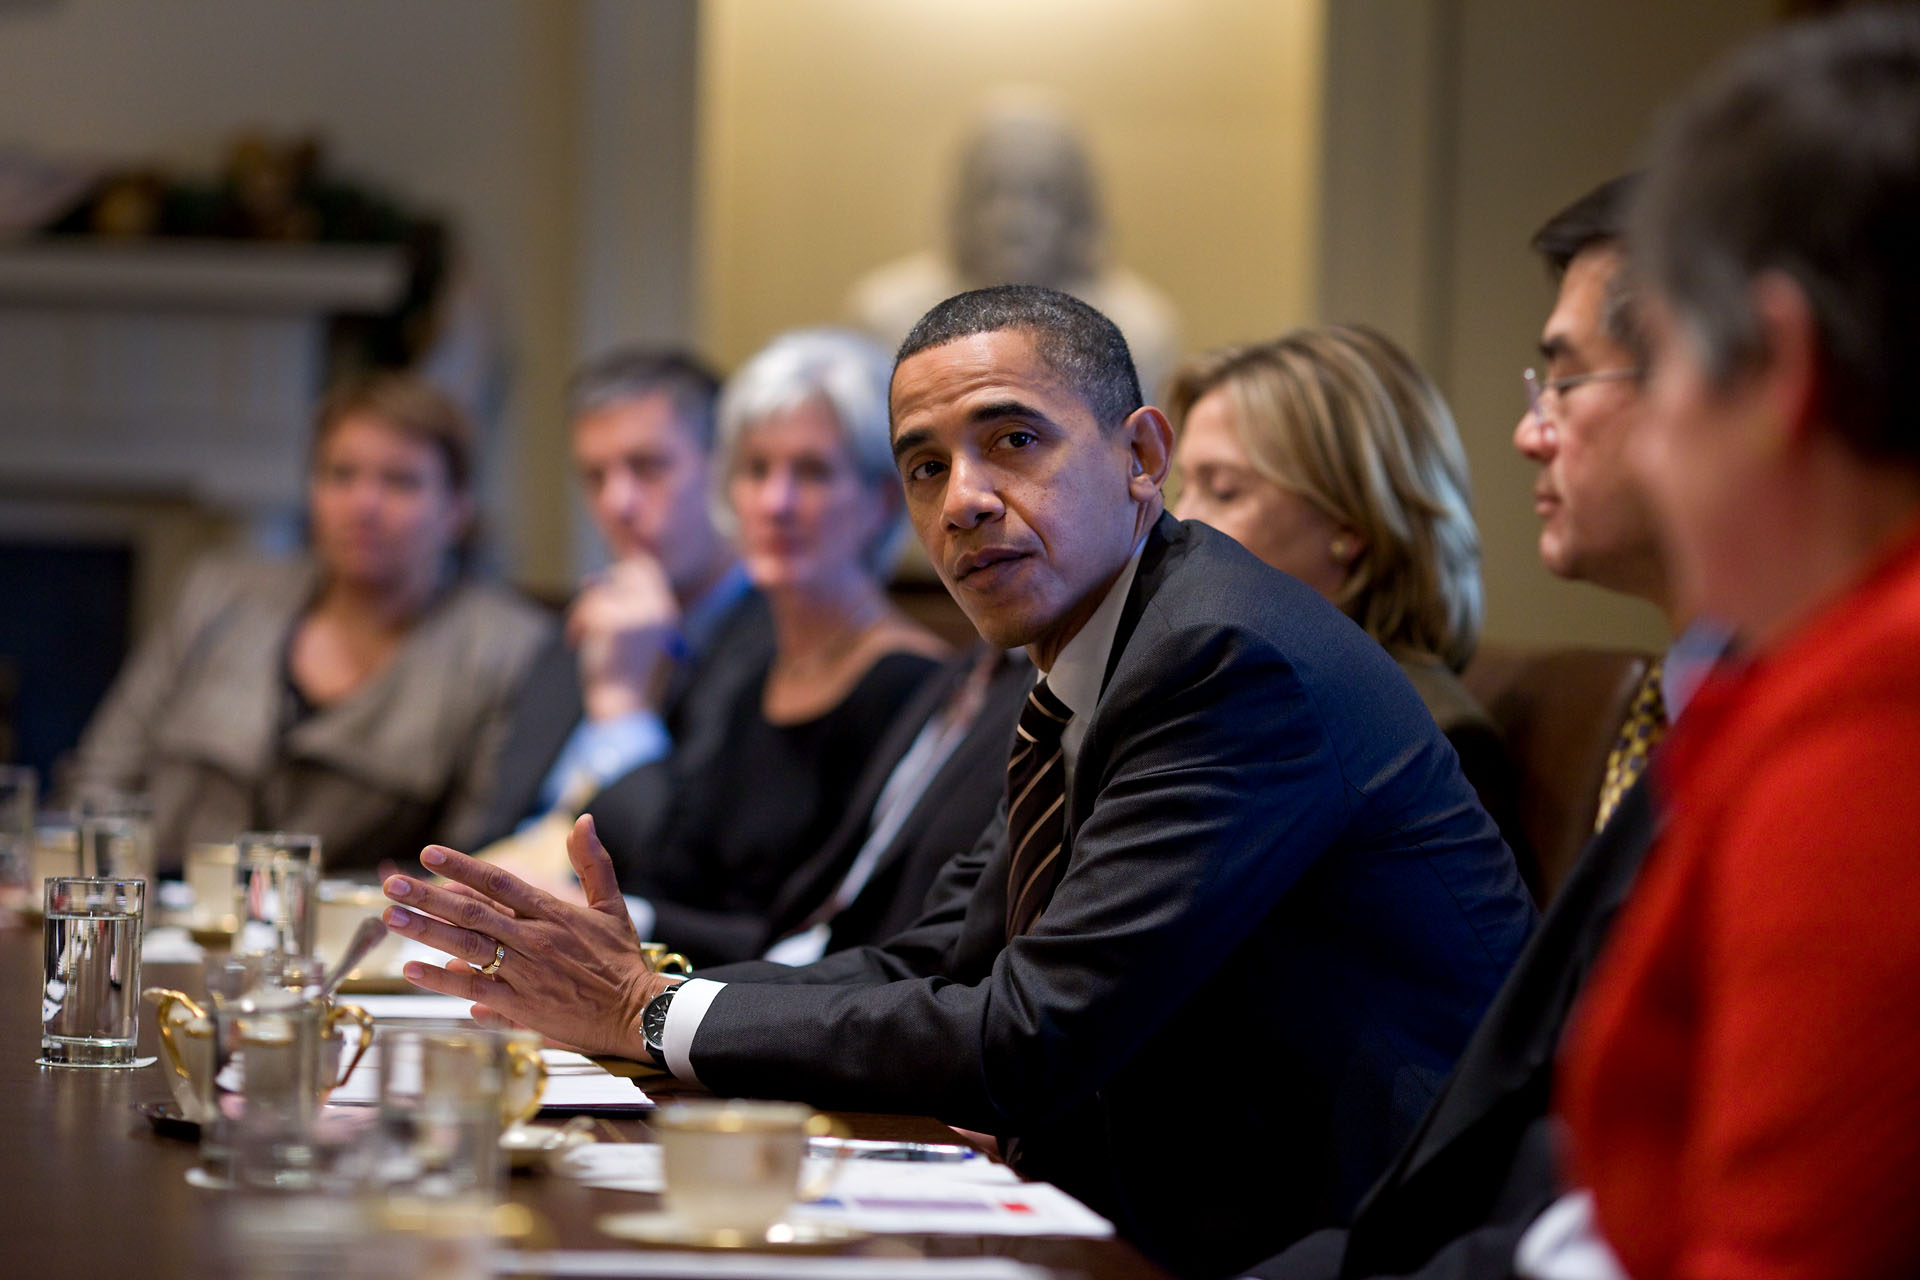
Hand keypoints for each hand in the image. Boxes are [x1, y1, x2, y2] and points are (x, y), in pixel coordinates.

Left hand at [381, 815, 677, 1057]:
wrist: (634, 1013)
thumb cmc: (621, 960)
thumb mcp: (611, 906)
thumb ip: (593, 862)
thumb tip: (583, 820)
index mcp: (553, 913)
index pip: (499, 883)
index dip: (462, 867)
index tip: (429, 854)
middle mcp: (534, 939)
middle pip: (473, 912)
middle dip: (429, 897)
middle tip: (393, 884)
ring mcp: (525, 973)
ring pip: (467, 947)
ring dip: (426, 932)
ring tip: (392, 919)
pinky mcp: (520, 1006)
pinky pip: (474, 990)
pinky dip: (444, 979)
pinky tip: (414, 969)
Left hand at [569, 556, 681, 720]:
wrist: (621, 704)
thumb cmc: (622, 673)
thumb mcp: (624, 633)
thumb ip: (617, 604)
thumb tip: (590, 580)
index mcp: (666, 610)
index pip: (646, 570)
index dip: (625, 563)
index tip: (603, 565)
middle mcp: (657, 606)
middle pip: (626, 571)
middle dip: (602, 588)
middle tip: (586, 608)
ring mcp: (637, 612)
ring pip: (600, 591)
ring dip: (583, 613)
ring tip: (580, 638)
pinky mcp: (614, 620)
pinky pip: (587, 607)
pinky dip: (576, 624)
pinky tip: (576, 643)